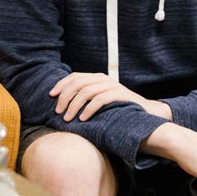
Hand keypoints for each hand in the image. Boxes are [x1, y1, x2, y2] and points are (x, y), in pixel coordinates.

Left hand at [50, 72, 171, 121]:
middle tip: (58, 112)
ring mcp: (112, 85)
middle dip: (64, 97)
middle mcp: (103, 79)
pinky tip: (83, 119)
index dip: (61, 85)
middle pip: (77, 83)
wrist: (145, 113)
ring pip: (86, 92)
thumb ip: (86, 97)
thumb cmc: (118, 109)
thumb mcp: (99, 100)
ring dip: (74, 106)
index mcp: (96, 78)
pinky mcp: (119, 94)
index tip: (51, 96)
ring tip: (68, 118)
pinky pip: (99, 100)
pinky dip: (88, 109)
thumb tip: (62, 103)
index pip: (74, 77)